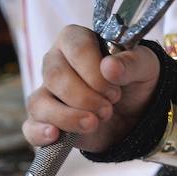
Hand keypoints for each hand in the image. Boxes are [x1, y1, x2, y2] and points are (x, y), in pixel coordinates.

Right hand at [22, 24, 160, 151]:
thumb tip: (109, 67)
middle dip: (84, 97)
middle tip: (108, 108)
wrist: (136, 113)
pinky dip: (40, 132)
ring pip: (40, 102)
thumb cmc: (135, 79)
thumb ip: (131, 63)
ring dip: (68, 117)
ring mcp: (47, 92)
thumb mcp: (146, 66)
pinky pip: (30, 126)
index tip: (115, 90)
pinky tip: (55, 135)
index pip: (75, 48)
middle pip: (55, 76)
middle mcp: (56, 62)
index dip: (94, 71)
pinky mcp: (46, 120)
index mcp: (76, 40)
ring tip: (94, 123)